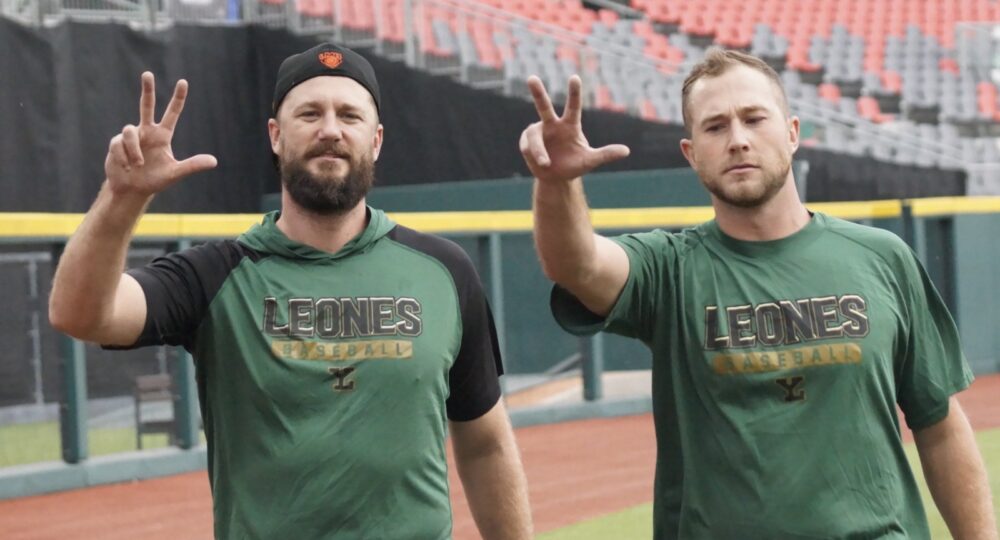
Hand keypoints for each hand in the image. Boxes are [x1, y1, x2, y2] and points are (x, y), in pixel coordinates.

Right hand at [104, 72, 216, 196]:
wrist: (132, 190)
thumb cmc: (155, 180)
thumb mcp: (175, 173)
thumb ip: (192, 166)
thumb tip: (214, 161)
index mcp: (163, 136)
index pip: (172, 113)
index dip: (178, 98)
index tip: (183, 82)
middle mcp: (147, 131)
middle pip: (146, 105)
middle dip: (147, 89)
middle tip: (148, 74)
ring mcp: (131, 136)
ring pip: (129, 131)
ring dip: (134, 151)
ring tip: (138, 165)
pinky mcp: (116, 142)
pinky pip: (119, 144)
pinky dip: (124, 157)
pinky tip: (127, 167)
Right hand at [518, 75, 629, 183]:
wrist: (556, 178)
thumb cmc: (574, 165)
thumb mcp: (590, 161)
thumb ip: (606, 154)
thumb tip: (627, 151)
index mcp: (570, 126)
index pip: (573, 107)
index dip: (574, 93)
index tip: (575, 77)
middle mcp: (552, 124)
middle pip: (543, 106)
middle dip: (537, 92)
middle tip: (531, 78)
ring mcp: (538, 132)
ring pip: (534, 137)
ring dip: (539, 151)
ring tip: (545, 164)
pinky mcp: (526, 142)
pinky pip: (527, 147)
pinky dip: (534, 156)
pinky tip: (540, 163)